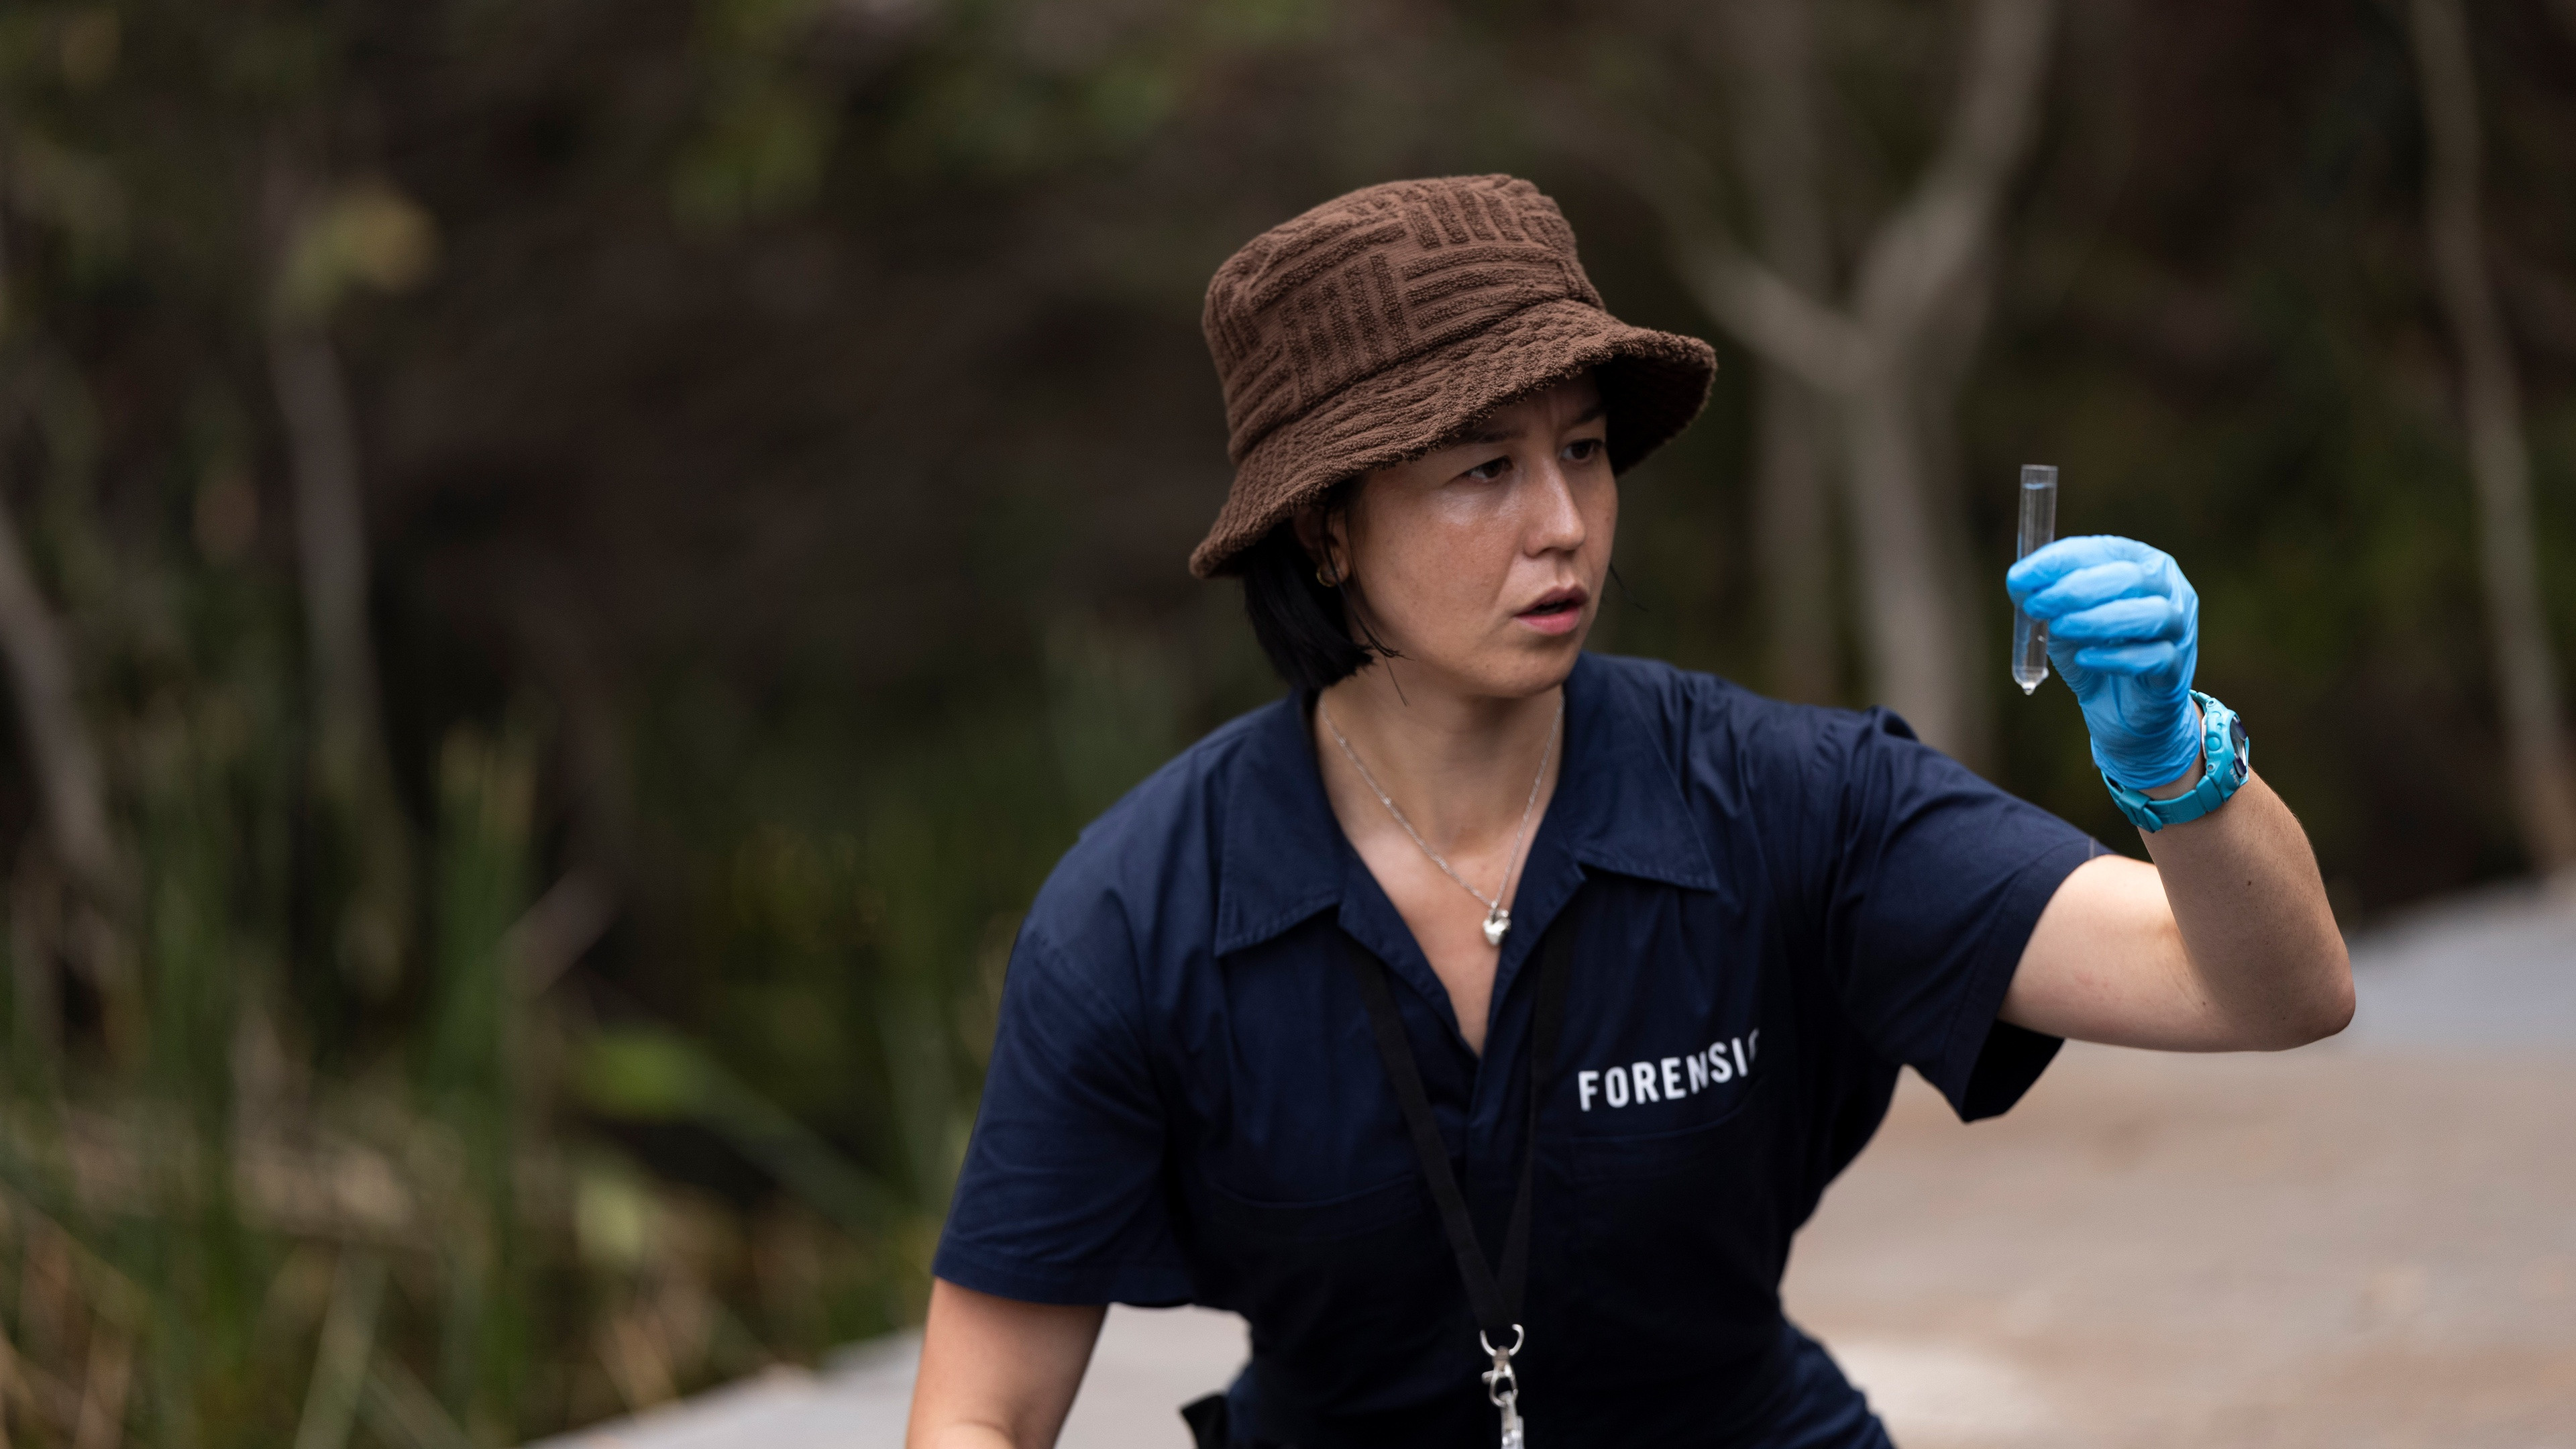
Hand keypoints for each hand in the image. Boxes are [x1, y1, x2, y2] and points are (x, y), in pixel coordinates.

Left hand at [2005, 535, 2201, 788]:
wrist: (2122, 711)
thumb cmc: (2094, 653)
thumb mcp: (2062, 621)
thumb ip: (2046, 600)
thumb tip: (2020, 582)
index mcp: (2139, 564)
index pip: (2103, 551)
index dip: (2060, 561)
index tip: (2019, 577)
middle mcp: (2167, 589)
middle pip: (2132, 577)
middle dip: (2077, 589)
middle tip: (2036, 604)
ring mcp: (2178, 628)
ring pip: (2152, 613)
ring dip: (2099, 618)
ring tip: (2059, 627)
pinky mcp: (2176, 668)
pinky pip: (2155, 657)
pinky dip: (2117, 657)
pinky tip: (2083, 658)